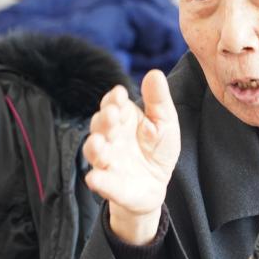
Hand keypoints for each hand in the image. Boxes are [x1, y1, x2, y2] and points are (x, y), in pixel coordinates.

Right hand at [83, 69, 180, 244]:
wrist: (157, 184)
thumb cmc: (157, 148)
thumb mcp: (164, 122)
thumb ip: (158, 100)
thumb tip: (154, 73)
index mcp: (123, 119)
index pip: (113, 105)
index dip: (114, 99)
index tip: (120, 94)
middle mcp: (110, 138)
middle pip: (100, 125)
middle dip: (104, 119)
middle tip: (112, 113)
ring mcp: (108, 161)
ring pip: (95, 152)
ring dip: (95, 146)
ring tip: (99, 142)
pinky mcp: (110, 185)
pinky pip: (102, 182)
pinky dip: (98, 180)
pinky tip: (94, 178)